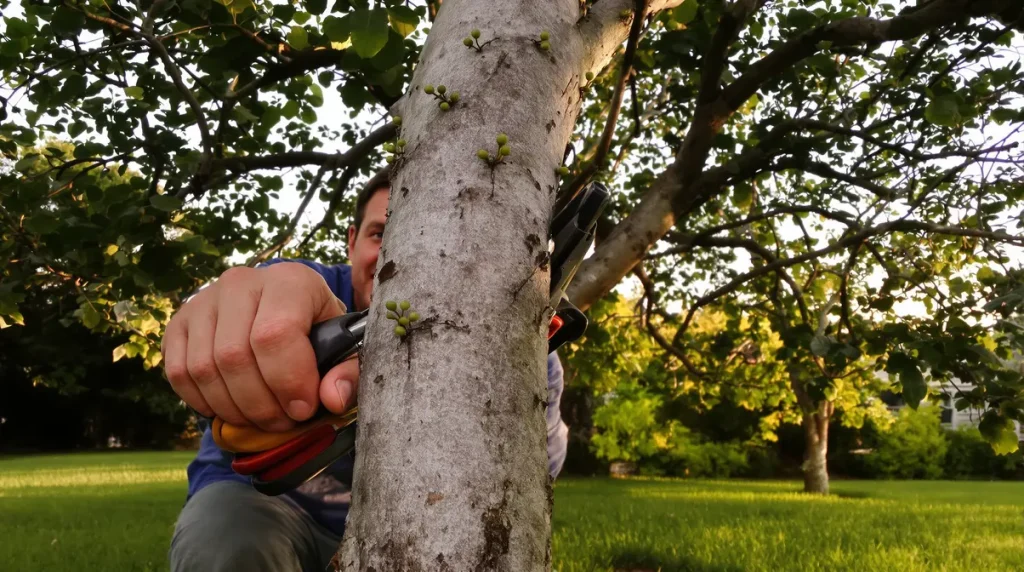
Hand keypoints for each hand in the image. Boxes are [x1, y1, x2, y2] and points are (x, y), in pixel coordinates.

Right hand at [162, 262, 359, 431]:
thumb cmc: (318, 330)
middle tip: (282, 422)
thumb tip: (332, 399)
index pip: (275, 333)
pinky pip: (179, 373)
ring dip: (233, 409)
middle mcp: (241, 282)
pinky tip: (232, 407)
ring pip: (204, 369)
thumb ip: (348, 372)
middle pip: (234, 356)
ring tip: (261, 418)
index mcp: (290, 280)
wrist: (283, 309)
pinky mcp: (179, 322)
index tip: (303, 409)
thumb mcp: (345, 345)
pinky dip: (203, 402)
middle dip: (260, 405)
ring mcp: (204, 300)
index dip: (288, 381)